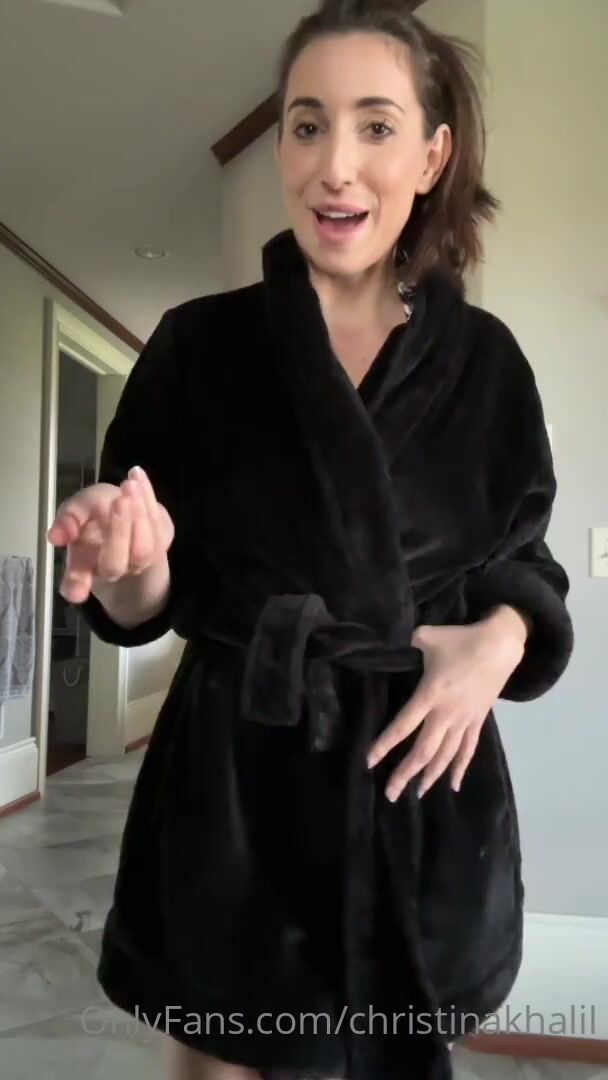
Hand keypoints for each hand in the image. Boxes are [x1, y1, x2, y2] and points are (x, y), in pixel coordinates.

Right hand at [47, 466, 174, 603]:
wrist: (129, 508)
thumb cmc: (96, 513)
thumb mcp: (76, 510)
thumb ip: (67, 520)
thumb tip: (55, 537)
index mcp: (86, 564)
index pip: (79, 578)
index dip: (76, 584)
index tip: (75, 591)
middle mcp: (113, 569)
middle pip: (114, 563)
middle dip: (118, 531)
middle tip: (118, 500)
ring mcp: (140, 561)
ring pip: (143, 549)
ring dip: (138, 515)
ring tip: (130, 486)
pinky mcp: (161, 543)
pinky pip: (158, 527)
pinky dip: (150, 499)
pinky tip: (137, 477)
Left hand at [366, 608, 528, 799]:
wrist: (501, 644)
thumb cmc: (461, 640)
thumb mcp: (427, 636)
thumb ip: (408, 644)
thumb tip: (395, 645)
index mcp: (430, 695)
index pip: (403, 725)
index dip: (385, 745)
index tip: (369, 761)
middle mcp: (446, 714)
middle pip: (424, 751)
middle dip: (406, 774)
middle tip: (390, 793)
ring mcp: (464, 720)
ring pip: (446, 755)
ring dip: (431, 776)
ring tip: (417, 794)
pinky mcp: (478, 720)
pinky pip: (468, 749)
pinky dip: (460, 768)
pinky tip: (453, 785)